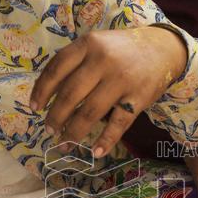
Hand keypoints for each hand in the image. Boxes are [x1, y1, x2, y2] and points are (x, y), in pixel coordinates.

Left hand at [30, 27, 187, 158]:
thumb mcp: (96, 44)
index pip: (56, 69)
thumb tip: (47, 95)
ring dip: (73, 132)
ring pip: (90, 112)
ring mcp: (122, 79)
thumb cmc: (122, 50)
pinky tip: (96, 153)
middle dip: (55, 117)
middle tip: (50, 131)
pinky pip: (118, 123)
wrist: (162, 48)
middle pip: (70, 94)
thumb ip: (75, 62)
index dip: (42, 91)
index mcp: (88, 44)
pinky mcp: (138, 97)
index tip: (34, 108)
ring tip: (64, 143)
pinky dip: (106, 140)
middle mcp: (103, 60)